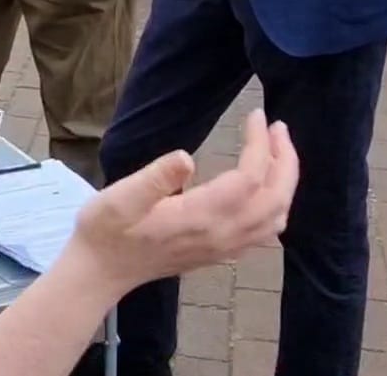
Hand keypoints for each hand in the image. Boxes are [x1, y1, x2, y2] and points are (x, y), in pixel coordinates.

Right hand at [73, 109, 297, 293]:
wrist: (101, 272)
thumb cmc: (106, 230)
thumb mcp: (121, 197)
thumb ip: (155, 178)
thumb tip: (187, 156)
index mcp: (200, 217)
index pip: (249, 179)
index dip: (259, 145)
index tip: (254, 114)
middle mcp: (221, 236)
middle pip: (275, 200)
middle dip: (284, 160)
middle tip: (277, 125)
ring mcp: (224, 249)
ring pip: (276, 219)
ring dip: (285, 182)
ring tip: (277, 150)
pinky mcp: (220, 254)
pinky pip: (265, 232)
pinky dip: (277, 204)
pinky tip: (265, 187)